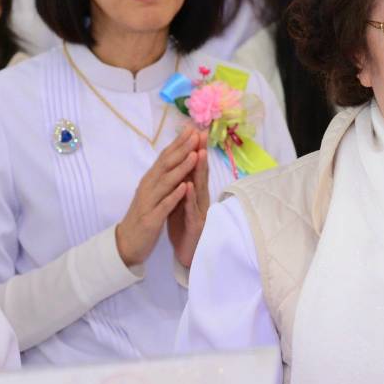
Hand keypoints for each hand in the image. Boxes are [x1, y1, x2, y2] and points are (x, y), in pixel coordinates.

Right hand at [115, 128, 198, 265]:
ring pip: (166, 182)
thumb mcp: (152, 193)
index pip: (165, 157)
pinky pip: (164, 205)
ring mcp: (148, 203)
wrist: (126, 243)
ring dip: (180, 168)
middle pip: (166, 165)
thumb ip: (161, 177)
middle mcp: (147, 187)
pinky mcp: (150, 219)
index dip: (178, 143)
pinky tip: (184, 187)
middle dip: (182, 149)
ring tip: (194, 155)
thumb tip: (173, 159)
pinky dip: (174, 195)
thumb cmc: (143, 216)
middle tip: (196, 135)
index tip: (191, 128)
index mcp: (149, 180)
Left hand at [166, 129, 209, 267]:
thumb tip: (182, 163)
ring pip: (199, 189)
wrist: (184, 254)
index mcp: (193, 193)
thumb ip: (183, 184)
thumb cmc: (182, 226)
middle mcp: (199, 199)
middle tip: (202, 134)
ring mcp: (199, 212)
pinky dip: (189, 198)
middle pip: (200, 174)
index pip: (194, 168)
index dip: (194, 149)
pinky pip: (190, 210)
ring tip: (198, 153)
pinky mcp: (194, 226)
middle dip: (201, 153)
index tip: (194, 130)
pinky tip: (188, 187)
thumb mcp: (181, 201)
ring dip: (199, 171)